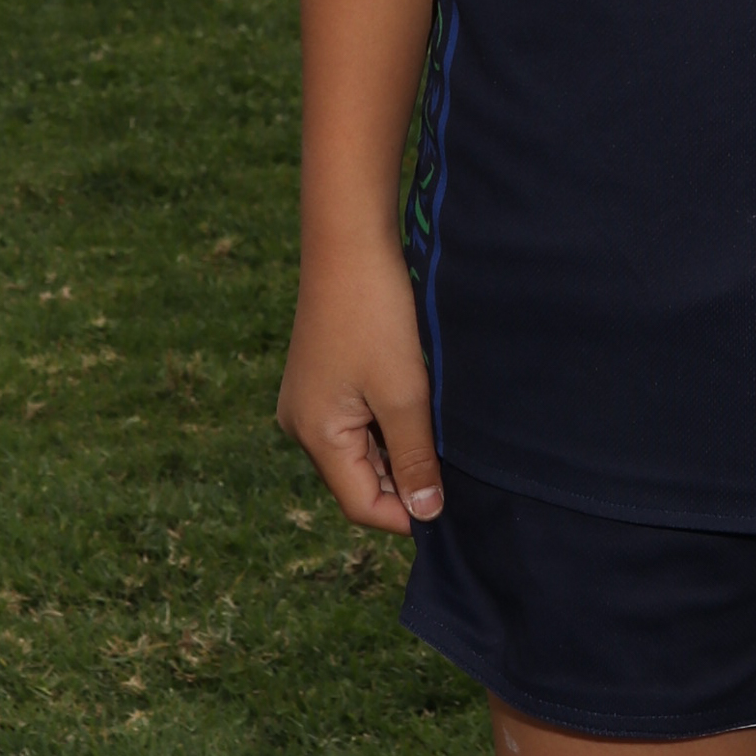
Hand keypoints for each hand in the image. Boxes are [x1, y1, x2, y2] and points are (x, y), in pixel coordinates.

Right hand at [276, 234, 444, 534]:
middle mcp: (303, 424)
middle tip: (452, 458)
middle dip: (405, 476)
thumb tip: (426, 515)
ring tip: (435, 420)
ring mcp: (310, 399)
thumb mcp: (404, 392)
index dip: (406, 512)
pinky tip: (418, 396)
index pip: (361, 504)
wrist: (350, 240)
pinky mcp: (323, 376)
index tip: (452, 503)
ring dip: (400, 443)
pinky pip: (358, 418)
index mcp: (314, 436)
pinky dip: (389, 417)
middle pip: (360, 478)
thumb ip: (415, 458)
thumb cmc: (376, 315)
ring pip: (362, 447)